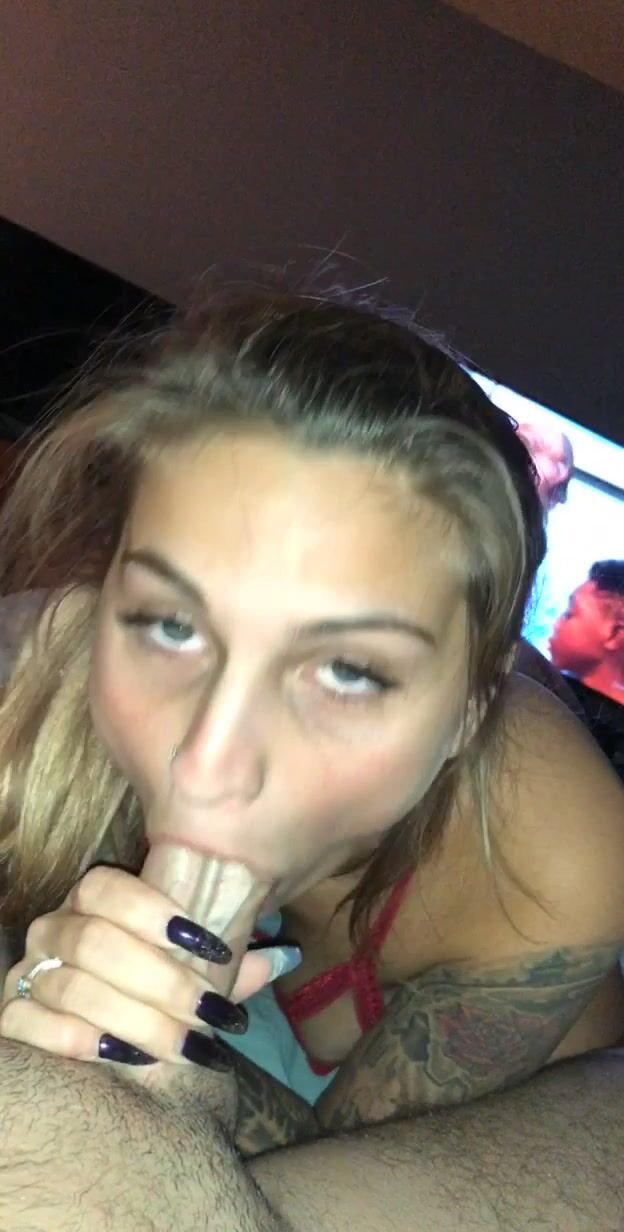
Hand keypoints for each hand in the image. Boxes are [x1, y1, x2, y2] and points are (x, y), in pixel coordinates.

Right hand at [0, 865, 299, 1072]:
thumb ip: (232, 966)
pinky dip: (75, 1038)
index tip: (212, 948)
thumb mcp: (196, 975)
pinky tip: (120, 1056)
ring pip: (70, 984)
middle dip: (161, 980)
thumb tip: (287, 955)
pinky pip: (27, 1021)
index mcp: (95, 901)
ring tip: (187, 1047)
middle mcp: (55, 927)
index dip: (156, 912)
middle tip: (210, 1014)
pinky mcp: (12, 1016)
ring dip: (135, 1018)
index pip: (106, 887)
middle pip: (95, 941)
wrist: (110, 1042)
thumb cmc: (158, 994)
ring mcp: (28, 970)